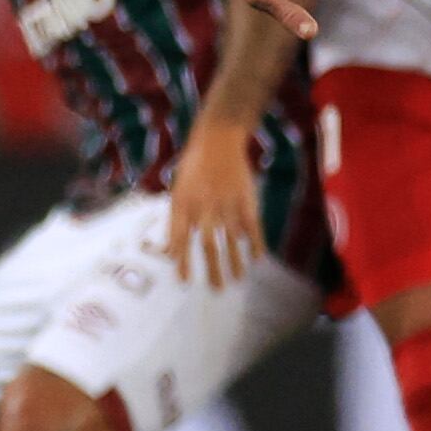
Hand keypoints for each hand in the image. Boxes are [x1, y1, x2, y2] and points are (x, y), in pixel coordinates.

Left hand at [163, 124, 265, 289]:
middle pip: (207, 244)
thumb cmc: (192, 167)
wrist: (217, 140)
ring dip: (235, 261)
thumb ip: (176, 218)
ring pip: (231, 239)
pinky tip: (258, 258)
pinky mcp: (245, 199)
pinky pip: (252, 225)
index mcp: (182, 204)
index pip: (180, 238)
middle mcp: (204, 207)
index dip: (182, 260)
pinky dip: (256, 242)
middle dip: (212, 269)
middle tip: (216, 290)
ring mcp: (226, 203)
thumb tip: (172, 249)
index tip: (184, 281)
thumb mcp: (177, 190)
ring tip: (237, 279)